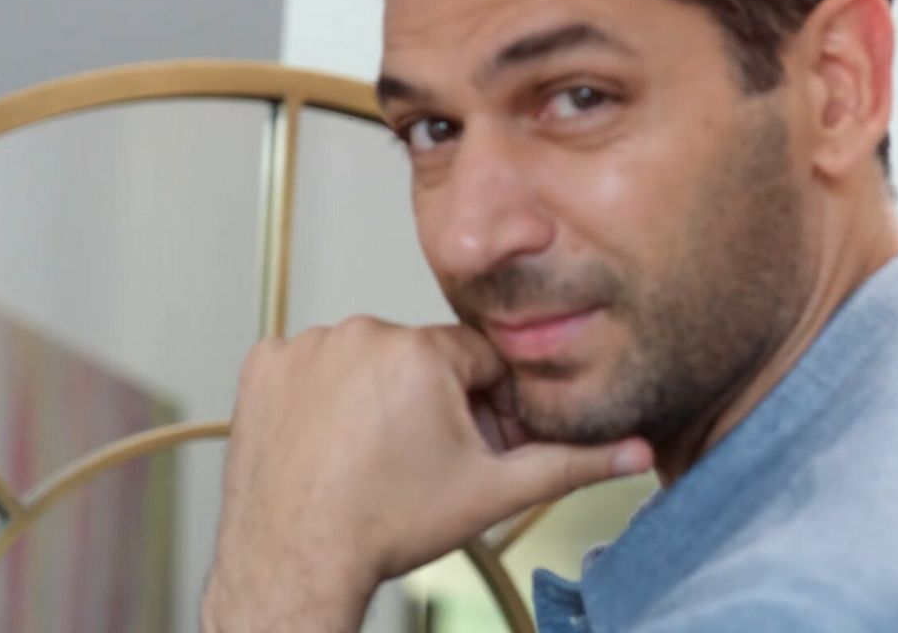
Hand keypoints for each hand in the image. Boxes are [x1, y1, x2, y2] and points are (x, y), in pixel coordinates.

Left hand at [200, 316, 653, 632]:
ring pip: (367, 358)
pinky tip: (331, 439)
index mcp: (420, 352)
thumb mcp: (491, 493)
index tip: (468, 444)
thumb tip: (634, 454)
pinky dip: (320, 393)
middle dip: (430, 399)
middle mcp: (359, 335)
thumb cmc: (385, 528)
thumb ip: (569, 464)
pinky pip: (309, 364)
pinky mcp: (263, 366)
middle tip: (419, 459)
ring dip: (377, 392)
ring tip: (372, 454)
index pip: (478, 359)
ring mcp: (304, 348)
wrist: (295, 563)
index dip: (483, 404)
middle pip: (421, 357)